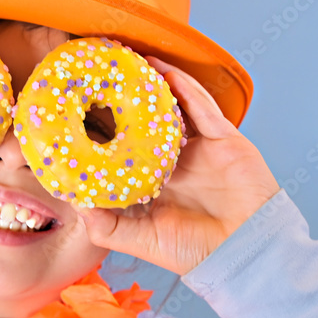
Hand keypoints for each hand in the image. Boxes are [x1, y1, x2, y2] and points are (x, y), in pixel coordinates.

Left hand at [76, 58, 280, 275]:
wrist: (244, 254)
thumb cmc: (192, 252)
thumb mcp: (137, 240)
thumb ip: (104, 225)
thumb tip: (73, 203)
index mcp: (151, 181)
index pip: (121, 149)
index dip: (101, 130)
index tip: (74, 112)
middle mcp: (172, 161)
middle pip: (144, 122)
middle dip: (124, 101)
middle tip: (99, 76)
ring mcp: (198, 148)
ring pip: (173, 108)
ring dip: (152, 86)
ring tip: (129, 63)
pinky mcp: (224, 140)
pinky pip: (202, 108)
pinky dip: (184, 88)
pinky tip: (164, 72)